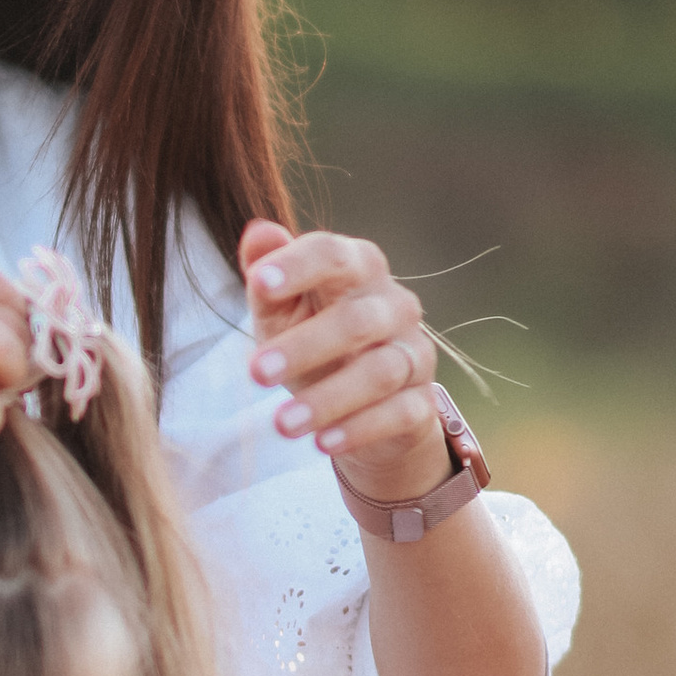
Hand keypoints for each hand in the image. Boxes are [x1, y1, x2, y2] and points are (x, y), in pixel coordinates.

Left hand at [239, 219, 448, 509]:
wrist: (361, 406)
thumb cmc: (311, 340)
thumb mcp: (280, 311)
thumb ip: (267, 277)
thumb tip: (258, 231)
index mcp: (358, 268)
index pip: (333, 255)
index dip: (297, 266)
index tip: (259, 284)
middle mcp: (394, 305)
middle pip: (356, 321)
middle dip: (303, 347)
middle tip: (254, 374)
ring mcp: (414, 353)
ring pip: (379, 373)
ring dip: (327, 399)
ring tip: (282, 424)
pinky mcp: (422, 402)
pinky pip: (399, 414)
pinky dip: (360, 429)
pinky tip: (323, 443)